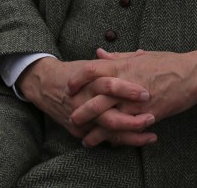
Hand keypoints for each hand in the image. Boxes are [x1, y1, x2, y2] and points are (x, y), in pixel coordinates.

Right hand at [17, 57, 154, 141]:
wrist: (44, 84)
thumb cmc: (74, 71)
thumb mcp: (94, 64)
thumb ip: (117, 61)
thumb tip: (141, 54)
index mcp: (89, 81)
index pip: (109, 86)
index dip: (129, 91)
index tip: (147, 94)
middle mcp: (84, 101)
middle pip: (109, 115)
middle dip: (132, 120)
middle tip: (152, 118)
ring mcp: (81, 119)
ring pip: (107, 133)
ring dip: (131, 136)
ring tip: (151, 136)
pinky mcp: (78, 131)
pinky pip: (101, 139)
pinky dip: (119, 141)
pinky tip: (137, 141)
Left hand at [68, 48, 196, 146]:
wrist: (191, 74)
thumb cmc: (167, 62)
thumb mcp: (140, 56)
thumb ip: (117, 57)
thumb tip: (98, 52)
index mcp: (123, 66)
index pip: (91, 70)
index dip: (77, 79)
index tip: (69, 87)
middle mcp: (125, 84)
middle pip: (95, 99)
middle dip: (80, 111)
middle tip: (71, 117)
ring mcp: (135, 102)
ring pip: (108, 120)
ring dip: (95, 131)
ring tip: (86, 138)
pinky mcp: (147, 116)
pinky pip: (127, 130)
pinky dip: (116, 138)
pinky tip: (109, 143)